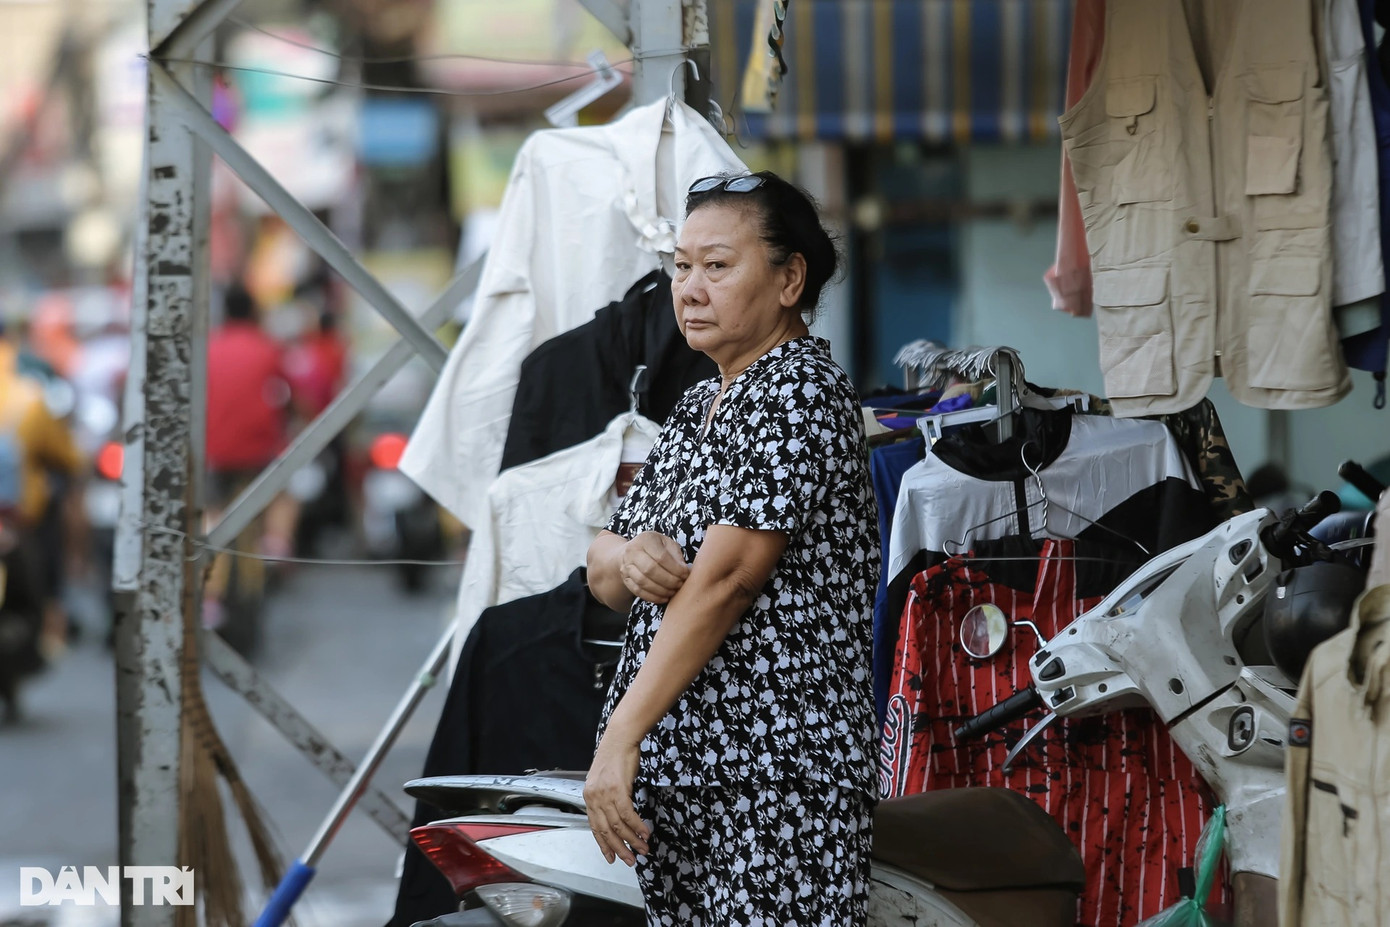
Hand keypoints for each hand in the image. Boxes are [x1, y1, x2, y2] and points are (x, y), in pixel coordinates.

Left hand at [584, 734, 648, 865]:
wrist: (620, 737)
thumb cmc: (615, 756)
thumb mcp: (605, 780)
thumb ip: (607, 798)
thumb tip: (616, 815)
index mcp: (589, 796)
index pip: (594, 827)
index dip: (604, 844)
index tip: (611, 857)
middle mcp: (593, 797)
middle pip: (605, 830)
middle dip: (619, 848)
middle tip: (630, 859)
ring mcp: (604, 794)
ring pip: (618, 825)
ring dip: (632, 840)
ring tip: (643, 848)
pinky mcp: (617, 789)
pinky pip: (627, 814)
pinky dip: (637, 826)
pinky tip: (645, 833)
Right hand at [620, 531, 689, 603]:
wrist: (632, 552)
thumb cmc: (656, 547)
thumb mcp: (667, 544)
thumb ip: (676, 556)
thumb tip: (685, 571)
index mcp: (645, 539)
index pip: (661, 557)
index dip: (675, 568)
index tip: (685, 574)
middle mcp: (632, 551)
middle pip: (650, 569)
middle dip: (668, 580)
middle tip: (680, 584)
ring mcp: (626, 566)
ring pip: (643, 582)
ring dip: (661, 590)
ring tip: (673, 591)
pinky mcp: (625, 579)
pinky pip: (638, 591)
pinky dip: (652, 597)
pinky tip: (664, 598)